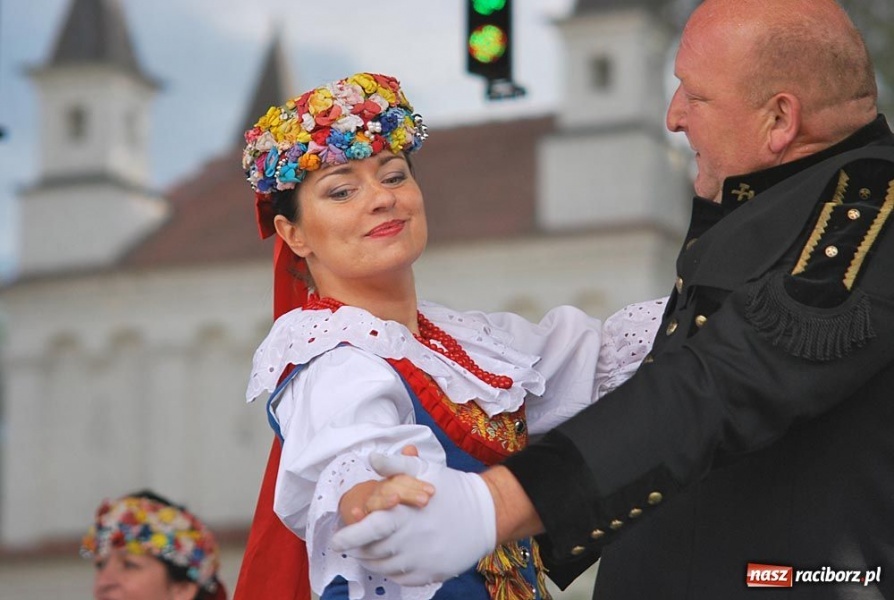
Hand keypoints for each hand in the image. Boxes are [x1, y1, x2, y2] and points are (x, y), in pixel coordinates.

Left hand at [330, 453, 496, 585]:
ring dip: (370, 560)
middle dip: (356, 548)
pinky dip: (390, 570)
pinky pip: (400, 578)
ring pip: (383, 567)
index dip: (348, 537)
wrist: (486, 513)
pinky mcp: (430, 574)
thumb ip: (395, 466)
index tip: (335, 540)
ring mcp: (420, 561)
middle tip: (351, 542)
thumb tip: (371, 459)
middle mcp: (410, 542)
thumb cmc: (452, 489)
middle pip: (371, 552)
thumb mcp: (424, 470)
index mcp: (404, 515)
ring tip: (368, 549)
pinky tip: (390, 558)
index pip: (367, 531)